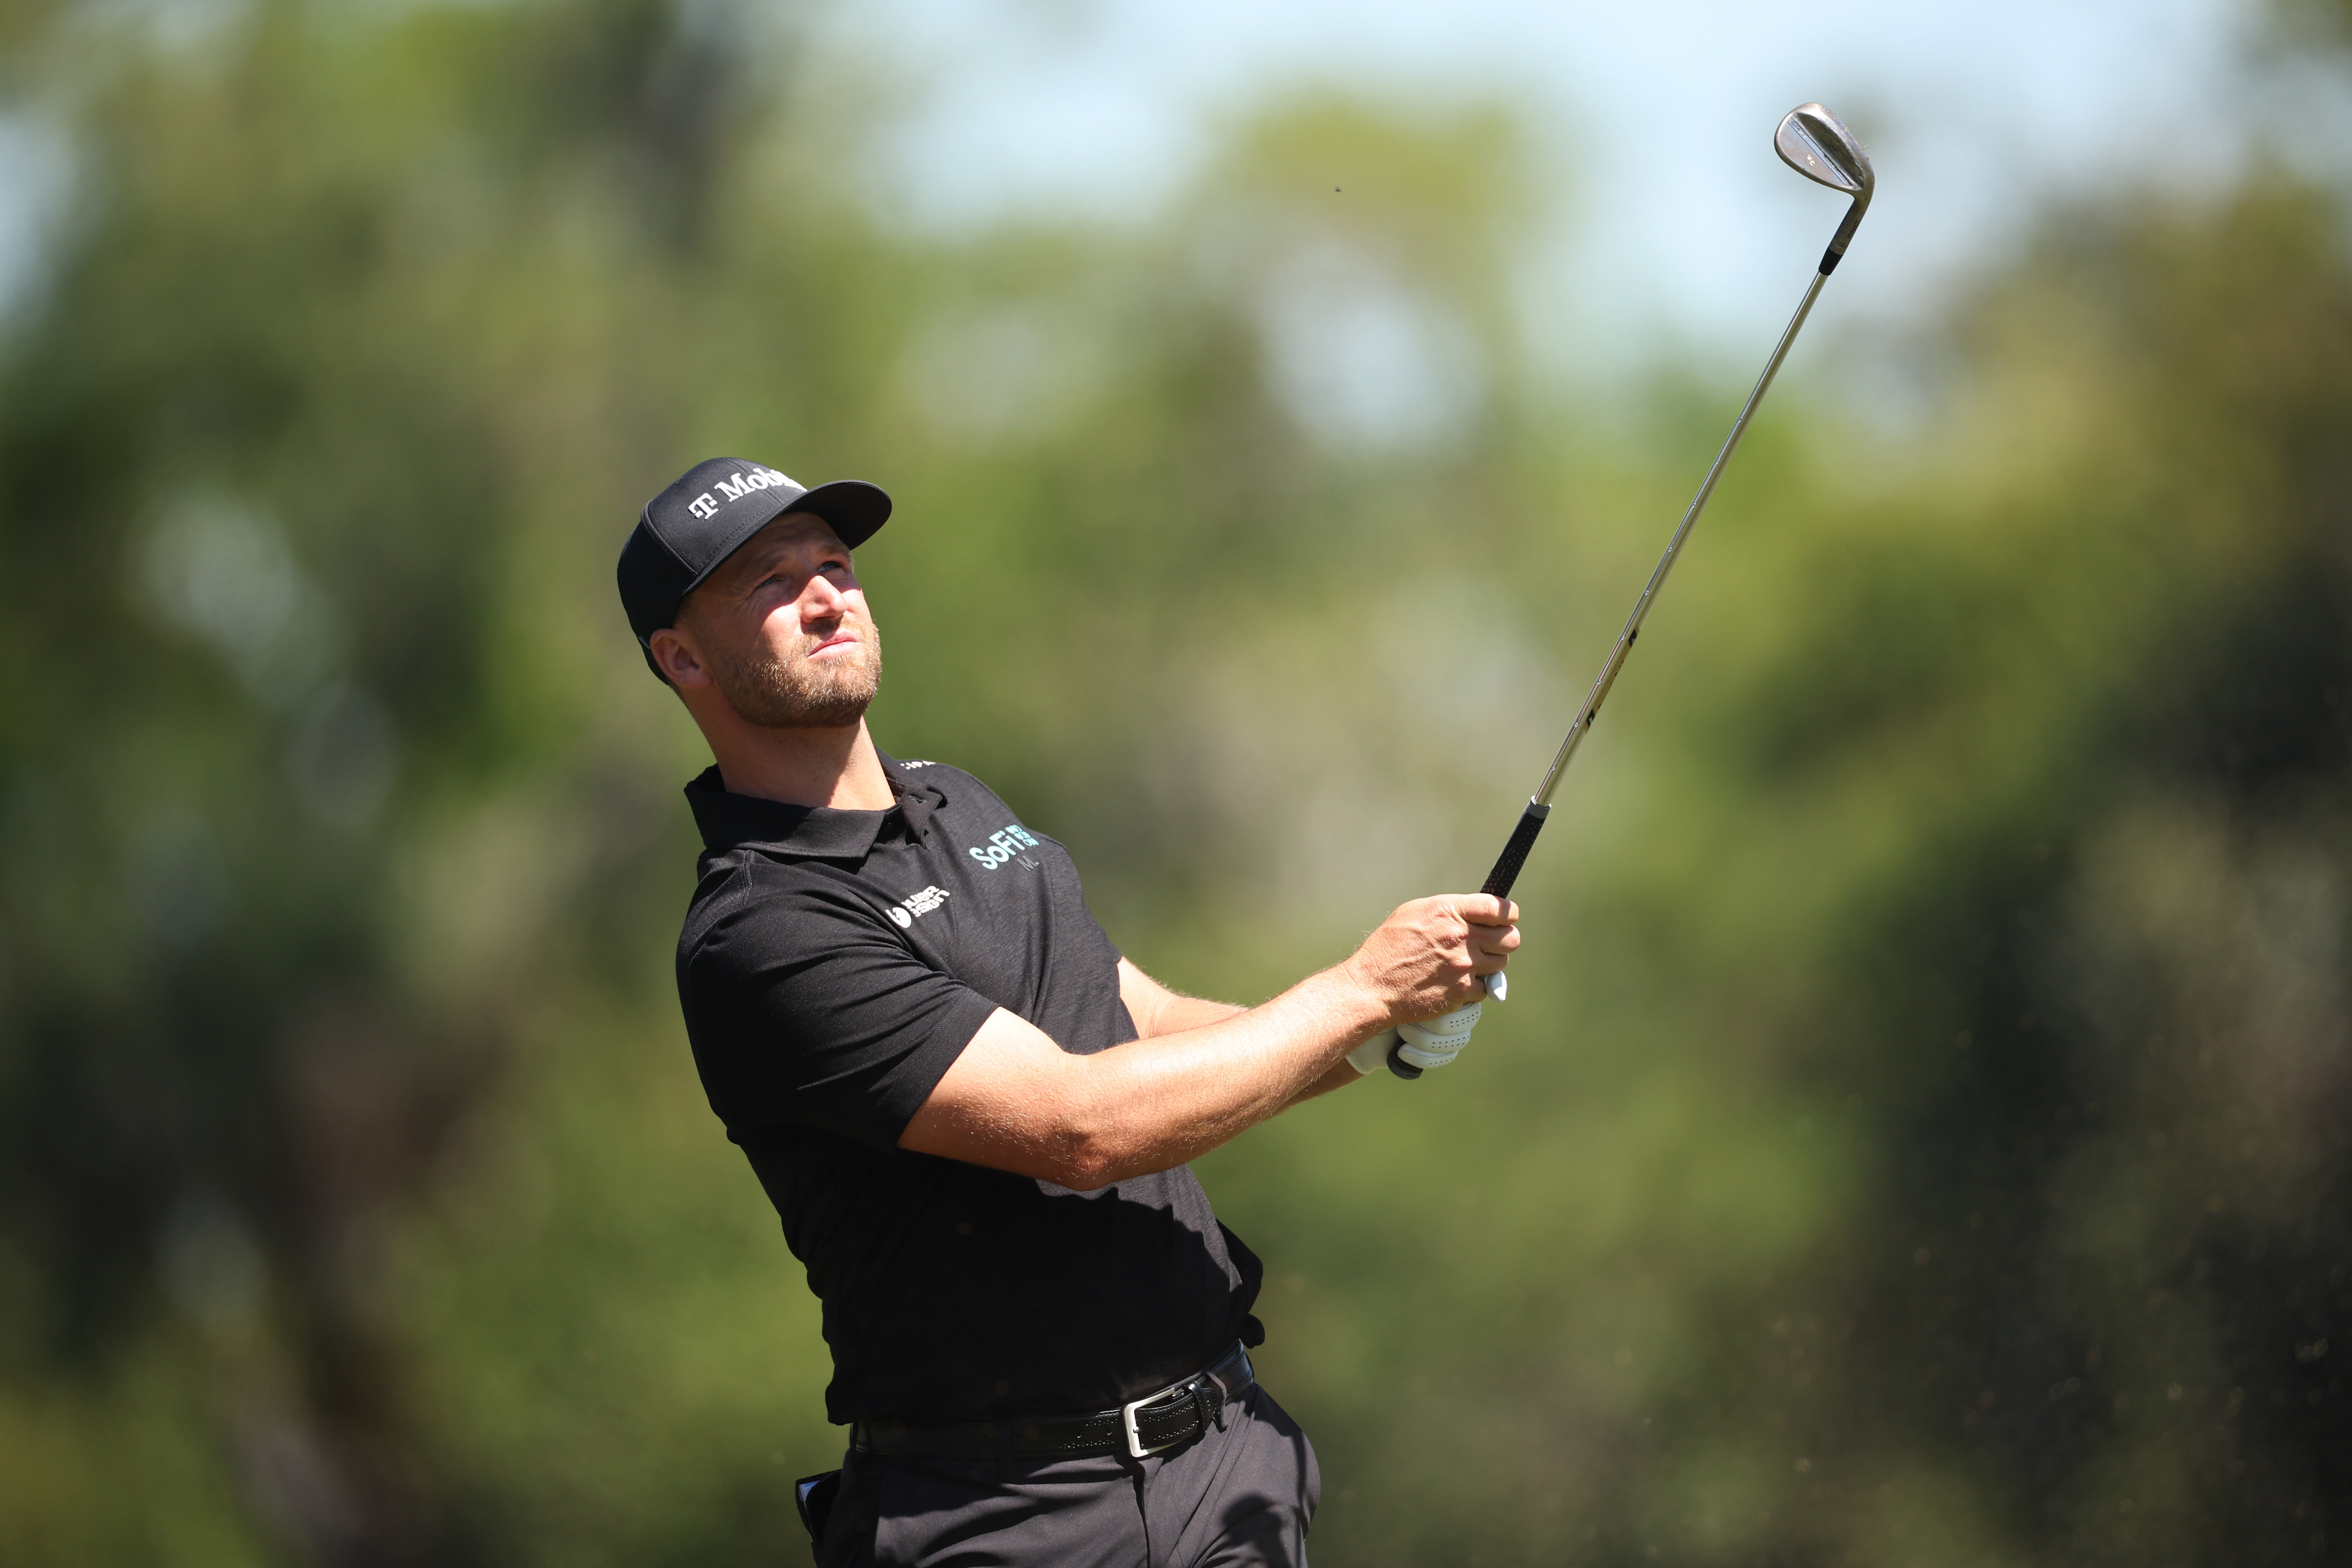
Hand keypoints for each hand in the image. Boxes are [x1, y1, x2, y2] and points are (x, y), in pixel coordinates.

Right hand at [1342, 894, 1519, 1027]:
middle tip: (1491, 944)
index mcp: (1449, 911)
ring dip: (1491, 964)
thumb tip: (1473, 913)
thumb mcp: (1413, 913)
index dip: (1508, 914)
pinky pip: (1486, 988)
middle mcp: (1460, 937)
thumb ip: (1448, 910)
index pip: (1499, 908)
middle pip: (1510, 938)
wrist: (1373, 987)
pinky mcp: (1462, 991)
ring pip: (1501, 964)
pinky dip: (1476, 987)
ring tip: (1470, 964)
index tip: (1506, 919)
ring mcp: (1464, 966)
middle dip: (1504, 940)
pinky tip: (1458, 982)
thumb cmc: (1388, 948)